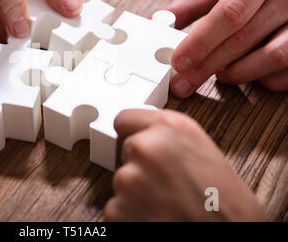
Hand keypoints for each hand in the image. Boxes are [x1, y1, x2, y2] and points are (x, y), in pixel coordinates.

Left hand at [104, 109, 262, 220]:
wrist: (234, 233)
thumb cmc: (227, 203)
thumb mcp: (203, 150)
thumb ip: (171, 138)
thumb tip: (149, 137)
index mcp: (170, 127)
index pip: (125, 119)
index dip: (133, 134)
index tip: (140, 145)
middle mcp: (147, 147)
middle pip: (125, 151)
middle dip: (139, 166)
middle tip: (166, 184)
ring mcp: (130, 178)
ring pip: (121, 181)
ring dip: (135, 193)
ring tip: (166, 204)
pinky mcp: (119, 208)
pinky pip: (116, 208)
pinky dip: (131, 215)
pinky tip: (157, 217)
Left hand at [167, 0, 287, 97]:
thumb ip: (194, 3)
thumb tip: (155, 21)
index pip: (230, 12)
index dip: (201, 41)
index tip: (179, 62)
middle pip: (245, 38)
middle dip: (208, 65)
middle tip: (184, 82)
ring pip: (272, 57)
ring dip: (237, 72)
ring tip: (218, 73)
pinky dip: (263, 78)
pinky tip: (248, 72)